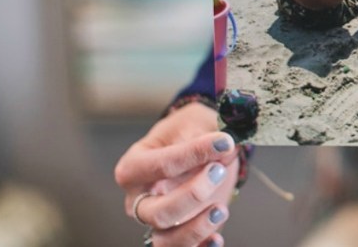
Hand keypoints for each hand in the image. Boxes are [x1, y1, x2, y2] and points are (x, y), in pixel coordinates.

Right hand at [115, 102, 239, 246]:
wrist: (201, 147)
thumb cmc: (188, 133)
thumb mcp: (193, 123)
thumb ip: (204, 137)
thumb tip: (222, 150)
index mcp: (134, 168)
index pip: (157, 166)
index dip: (192, 154)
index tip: (224, 142)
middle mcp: (140, 199)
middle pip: (157, 213)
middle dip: (192, 195)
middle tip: (218, 171)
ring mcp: (157, 221)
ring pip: (165, 241)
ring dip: (196, 229)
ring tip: (220, 209)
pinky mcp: (179, 233)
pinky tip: (217, 238)